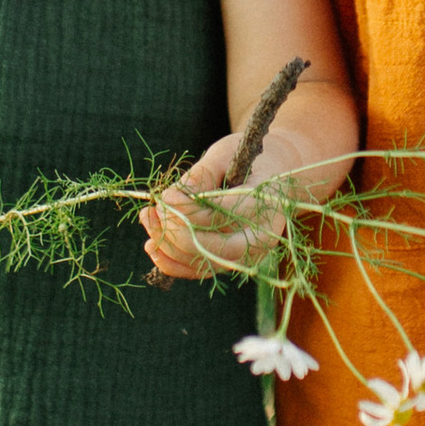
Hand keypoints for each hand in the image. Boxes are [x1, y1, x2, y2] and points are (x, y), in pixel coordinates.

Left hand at [142, 132, 287, 280]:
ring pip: (201, 263)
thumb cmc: (251, 160)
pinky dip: (171, 261)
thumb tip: (172, 198)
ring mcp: (247, 256)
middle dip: (175, 232)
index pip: (221, 216)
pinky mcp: (230, 262)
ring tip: (148, 219)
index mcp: (266, 206)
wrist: (276, 177)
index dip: (187, 209)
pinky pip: (197, 271)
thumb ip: (201, 174)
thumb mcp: (228, 154)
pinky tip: (152, 244)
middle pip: (212, 248)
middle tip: (154, 210)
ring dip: (167, 246)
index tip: (165, 194)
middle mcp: (260, 239)